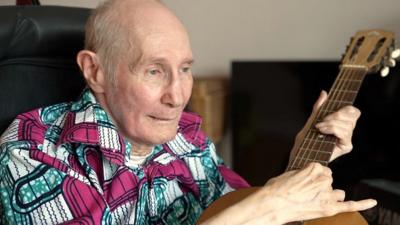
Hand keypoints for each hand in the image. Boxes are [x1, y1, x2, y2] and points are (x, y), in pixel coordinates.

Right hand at [215, 163, 375, 224]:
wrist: (272, 205)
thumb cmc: (276, 190)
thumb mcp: (289, 174)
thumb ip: (305, 173)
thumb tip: (309, 177)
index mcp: (314, 168)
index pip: (321, 169)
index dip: (312, 176)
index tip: (304, 182)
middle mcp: (323, 179)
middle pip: (329, 180)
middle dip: (320, 186)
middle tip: (305, 193)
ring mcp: (327, 194)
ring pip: (337, 192)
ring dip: (329, 195)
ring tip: (314, 201)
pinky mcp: (329, 208)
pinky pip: (350, 205)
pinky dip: (363, 204)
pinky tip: (372, 202)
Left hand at [291, 90, 360, 161]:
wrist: (300, 154)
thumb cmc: (305, 140)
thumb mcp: (312, 119)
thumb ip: (319, 107)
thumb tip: (324, 92)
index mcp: (341, 123)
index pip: (353, 111)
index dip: (344, 108)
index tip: (328, 111)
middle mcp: (347, 131)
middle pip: (353, 115)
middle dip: (336, 114)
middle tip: (322, 120)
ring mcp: (347, 139)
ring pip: (348, 124)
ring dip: (331, 123)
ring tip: (319, 127)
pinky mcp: (346, 147)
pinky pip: (345, 132)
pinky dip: (333, 129)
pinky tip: (323, 130)